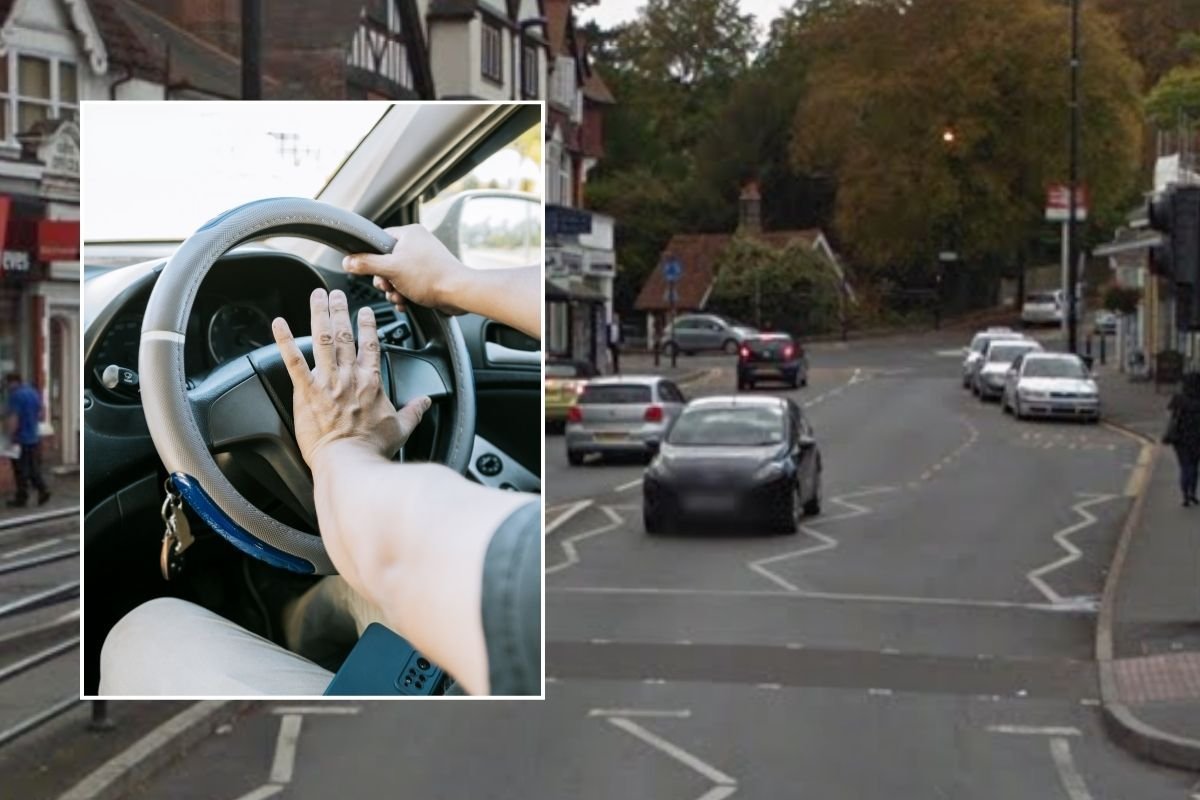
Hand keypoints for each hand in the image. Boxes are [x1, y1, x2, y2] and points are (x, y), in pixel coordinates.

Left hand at [271, 288, 429, 468]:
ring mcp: (327, 382)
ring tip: (315, 297)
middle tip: (335, 294)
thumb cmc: (372, 448)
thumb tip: (426, 402)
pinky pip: (293, 362)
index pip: (371, 345)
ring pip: (322, 339)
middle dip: (340, 310)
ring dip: (318, 315)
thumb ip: (414, 411)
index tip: (365, 311)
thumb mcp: (401, 428)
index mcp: (371, 382)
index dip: (368, 325)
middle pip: (344, 335)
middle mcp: (350, 376)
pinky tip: (278, 325)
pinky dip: (284, 341)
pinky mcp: (307, 392)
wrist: (350, 462)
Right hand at [342, 224, 467, 314]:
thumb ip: (366, 264)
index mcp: (409, 234)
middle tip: (387, 286)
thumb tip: (347, 262)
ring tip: (399, 296)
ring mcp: (425, 260)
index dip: (371, 256)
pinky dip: (405, 294)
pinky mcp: (430, 276)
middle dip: (384, 279)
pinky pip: (410, 284)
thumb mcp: (391, 269)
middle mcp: (418, 244)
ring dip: (394, 290)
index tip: (370, 269)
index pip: (379, 239)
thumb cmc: (430, 276)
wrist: (458, 293)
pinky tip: (406, 302)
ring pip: (397, 275)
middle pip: (387, 261)